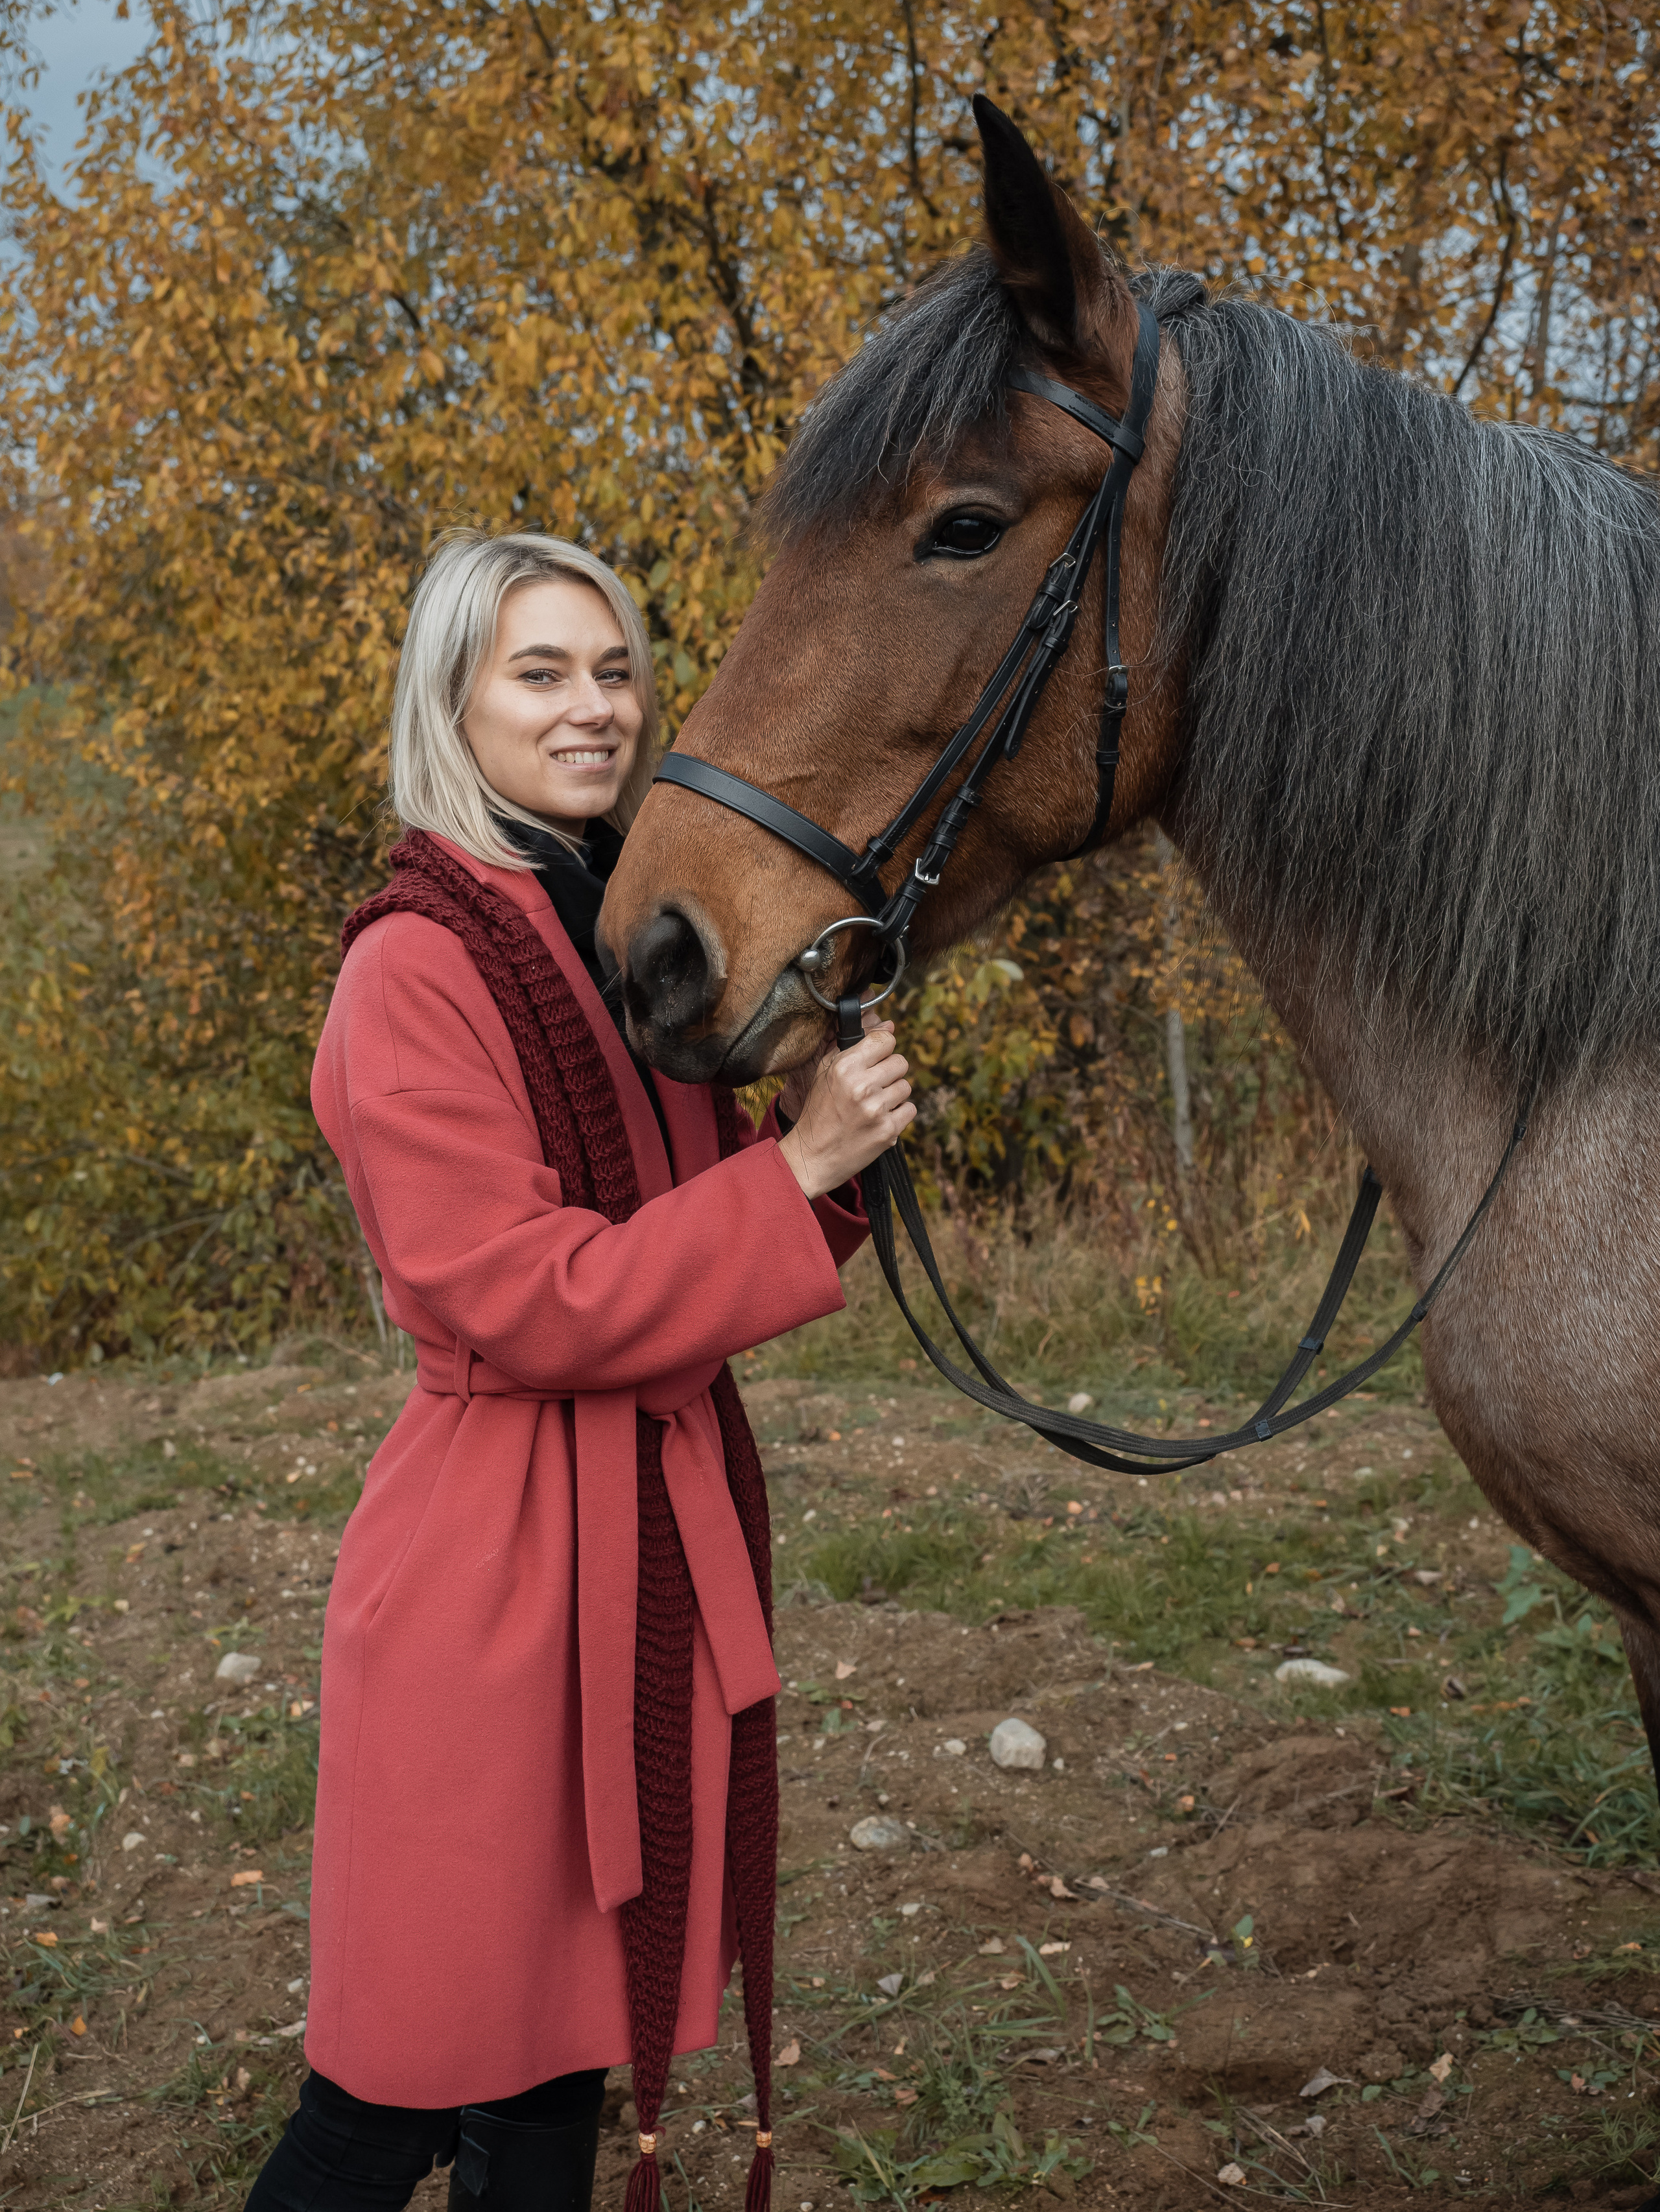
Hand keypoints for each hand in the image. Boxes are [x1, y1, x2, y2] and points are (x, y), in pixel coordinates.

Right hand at [777, 1021, 914, 1201]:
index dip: (883, 1048)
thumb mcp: (826, 1072)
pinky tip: (879, 1119)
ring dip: (893, 1094)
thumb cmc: (819, 1111)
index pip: (885, 1040)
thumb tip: (888, 1025)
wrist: (813, 1155)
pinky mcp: (888, 1131)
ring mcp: (877, 1110)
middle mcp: (862, 1086)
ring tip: (873, 1105)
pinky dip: (898, 1114)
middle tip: (873, 1086)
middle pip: (900, 1062)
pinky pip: (910, 1109)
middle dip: (889, 1072)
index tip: (877, 1057)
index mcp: (845, 1067)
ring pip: (906, 1086)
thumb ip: (855, 1046)